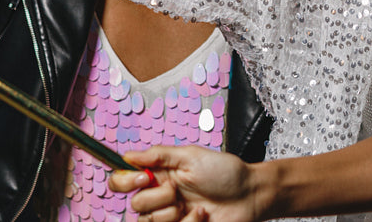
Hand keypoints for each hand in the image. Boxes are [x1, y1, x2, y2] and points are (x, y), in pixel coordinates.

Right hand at [111, 145, 262, 221]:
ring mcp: (170, 217)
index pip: (122, 181)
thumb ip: (159, 155)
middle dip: (158, 197)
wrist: (250, 195)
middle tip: (179, 190)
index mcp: (158, 175)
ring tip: (194, 205)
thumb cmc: (225, 172)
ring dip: (172, 214)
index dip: (125, 181)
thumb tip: (129, 155)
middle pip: (135, 204)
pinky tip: (202, 216)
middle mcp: (159, 198)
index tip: (143, 178)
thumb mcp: (191, 156)